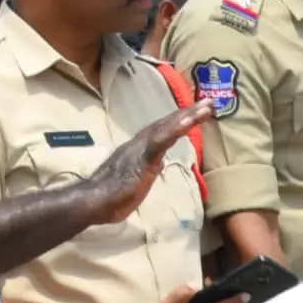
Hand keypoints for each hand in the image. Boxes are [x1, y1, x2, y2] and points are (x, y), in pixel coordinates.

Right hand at [76, 105, 205, 226]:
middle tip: (209, 101)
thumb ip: (147, 170)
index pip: (162, 132)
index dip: (179, 121)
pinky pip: (161, 140)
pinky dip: (176, 129)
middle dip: (188, 112)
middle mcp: (139, 144)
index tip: (198, 112)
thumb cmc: (111, 197)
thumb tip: (159, 164)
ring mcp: (140, 149)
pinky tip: (189, 121)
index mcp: (139, 150)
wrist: (92, 201)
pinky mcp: (142, 157)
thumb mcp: (136, 182)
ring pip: (166, 127)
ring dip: (187, 115)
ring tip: (206, 106)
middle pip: (167, 124)